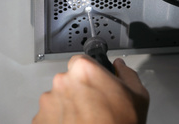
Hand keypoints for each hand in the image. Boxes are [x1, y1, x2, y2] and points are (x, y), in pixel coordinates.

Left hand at [33, 55, 148, 123]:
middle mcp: (62, 83)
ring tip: (86, 119)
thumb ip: (127, 73)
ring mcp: (48, 103)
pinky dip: (59, 120)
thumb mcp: (138, 95)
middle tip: (96, 103)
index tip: (96, 79)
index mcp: (84, 70)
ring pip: (59, 97)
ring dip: (69, 104)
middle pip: (69, 78)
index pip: (82, 59)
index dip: (92, 70)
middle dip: (80, 88)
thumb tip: (120, 67)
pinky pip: (50, 115)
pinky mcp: (40, 121)